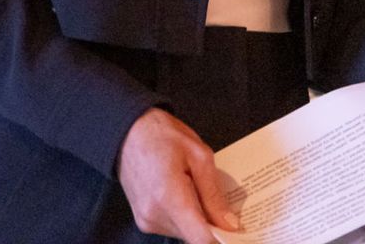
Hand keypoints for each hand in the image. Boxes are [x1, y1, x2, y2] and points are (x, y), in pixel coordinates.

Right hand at [117, 108, 240, 243]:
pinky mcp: (143, 221)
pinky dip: (184, 215)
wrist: (128, 131)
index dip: (222, 238)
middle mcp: (155, 215)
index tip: (235, 229)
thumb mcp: (199, 155)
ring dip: (197, 217)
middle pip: (194, 236)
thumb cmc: (163, 135)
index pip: (201, 238)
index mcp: (169, 197)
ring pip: (185, 232)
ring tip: (195, 187)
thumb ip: (214, 194)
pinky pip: (173, 227)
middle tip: (218, 199)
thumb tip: (229, 224)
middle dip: (212, 223)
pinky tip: (185, 192)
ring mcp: (147, 220)